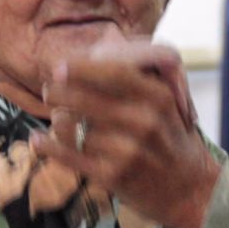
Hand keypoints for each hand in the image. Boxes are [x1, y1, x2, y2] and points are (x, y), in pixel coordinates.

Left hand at [32, 37, 221, 227]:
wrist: (190, 189)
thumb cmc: (172, 138)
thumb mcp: (166, 101)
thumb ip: (136, 73)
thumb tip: (106, 38)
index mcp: (157, 97)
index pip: (113, 73)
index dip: (82, 68)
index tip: (60, 65)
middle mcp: (144, 121)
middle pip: (89, 99)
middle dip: (61, 92)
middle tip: (48, 89)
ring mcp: (129, 150)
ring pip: (78, 129)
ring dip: (61, 120)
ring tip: (57, 115)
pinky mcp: (114, 176)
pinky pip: (72, 156)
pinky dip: (51, 147)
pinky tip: (38, 139)